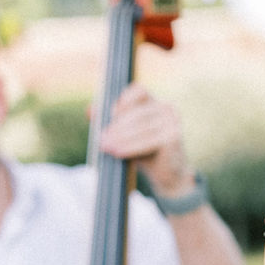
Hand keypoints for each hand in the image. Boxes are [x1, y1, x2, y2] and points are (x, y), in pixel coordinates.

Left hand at [97, 82, 195, 198]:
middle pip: (137, 114)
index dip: (123, 102)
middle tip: (101, 139)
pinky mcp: (174, 137)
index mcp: (155, 102)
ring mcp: (173, 122)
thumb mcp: (125, 134)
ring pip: (141, 128)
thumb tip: (90, 110)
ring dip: (120, 138)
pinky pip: (148, 141)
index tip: (110, 116)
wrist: (167, 174)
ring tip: (105, 147)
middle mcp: (167, 108)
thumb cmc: (144, 151)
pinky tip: (118, 152)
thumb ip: (109, 121)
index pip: (138, 91)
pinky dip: (131, 147)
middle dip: (116, 127)